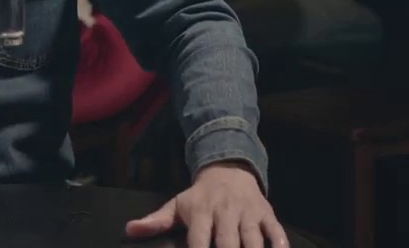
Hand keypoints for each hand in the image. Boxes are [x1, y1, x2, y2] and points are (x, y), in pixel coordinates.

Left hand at [126, 162, 288, 247]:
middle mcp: (225, 213)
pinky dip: (279, 243)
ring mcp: (248, 214)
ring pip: (252, 239)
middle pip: (228, 243)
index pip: (198, 240)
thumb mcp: (177, 205)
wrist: (229, 168)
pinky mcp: (267, 213)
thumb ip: (156, 220)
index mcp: (201, 213)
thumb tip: (129, 230)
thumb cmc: (200, 196)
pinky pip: (276, 230)